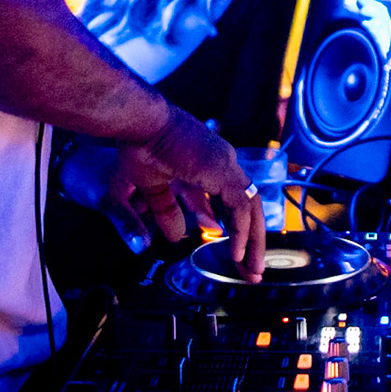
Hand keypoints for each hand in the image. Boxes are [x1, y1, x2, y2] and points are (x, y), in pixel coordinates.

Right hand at [110, 105, 265, 279]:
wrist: (136, 122)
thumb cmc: (137, 145)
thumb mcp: (152, 187)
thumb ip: (167, 210)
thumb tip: (176, 236)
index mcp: (206, 163)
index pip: (229, 200)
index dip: (232, 227)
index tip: (233, 251)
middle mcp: (221, 162)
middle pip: (245, 206)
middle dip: (251, 239)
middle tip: (252, 269)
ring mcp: (225, 163)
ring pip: (251, 207)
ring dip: (254, 240)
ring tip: (252, 270)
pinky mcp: (222, 169)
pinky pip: (241, 206)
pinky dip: (242, 231)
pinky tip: (236, 253)